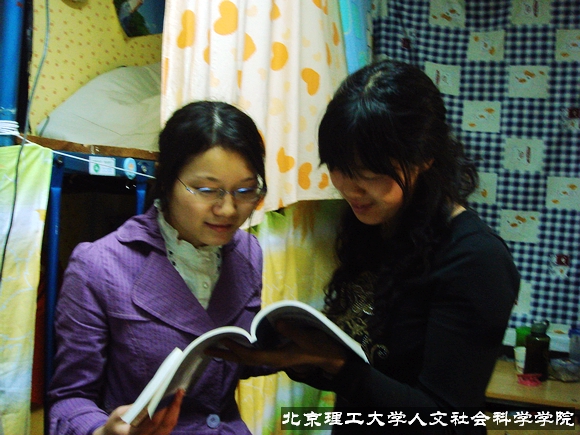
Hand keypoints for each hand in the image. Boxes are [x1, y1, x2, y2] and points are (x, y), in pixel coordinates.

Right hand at [93, 389, 184, 434]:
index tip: (168, 395)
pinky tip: (175, 403)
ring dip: (176, 410)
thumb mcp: (118, 414)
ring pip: (169, 427)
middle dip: (174, 407)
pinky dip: (173, 414)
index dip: (162, 409)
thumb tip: (152, 399)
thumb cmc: (115, 424)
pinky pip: (168, 427)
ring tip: (179, 394)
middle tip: (179, 391)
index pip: (152, 423)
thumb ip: (134, 408)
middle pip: (166, 425)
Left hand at [205, 320, 346, 374]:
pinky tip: (238, 344)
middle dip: (226, 354)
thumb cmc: (320, 348)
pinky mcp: (278, 353)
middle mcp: (272, 359)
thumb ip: (293, 331)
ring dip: (232, 352)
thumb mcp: (307, 338)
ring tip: (216, 347)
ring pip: (248, 357)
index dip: (236, 349)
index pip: (251, 355)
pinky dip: (243, 349)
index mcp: (277, 358)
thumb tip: (278, 323)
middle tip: (206, 349)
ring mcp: (275, 357)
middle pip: (244, 359)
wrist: (331, 358)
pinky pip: (255, 353)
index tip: (222, 341)